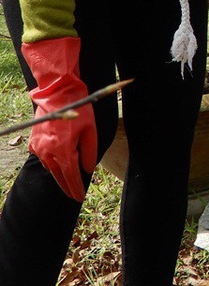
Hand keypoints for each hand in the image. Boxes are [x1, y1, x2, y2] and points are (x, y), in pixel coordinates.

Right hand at [22, 38, 97, 200]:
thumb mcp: (90, 130)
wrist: (57, 94)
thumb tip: (87, 170)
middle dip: (67, 187)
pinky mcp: (33, 143)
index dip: (75, 188)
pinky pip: (44, 158)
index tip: (79, 198)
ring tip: (69, 181)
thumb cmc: (78, 110)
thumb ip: (89, 152)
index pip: (70, 176)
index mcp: (63, 150)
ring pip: (50, 168)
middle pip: (58, 176)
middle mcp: (48, 152)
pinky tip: (59, 163)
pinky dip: (52, 162)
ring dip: (60, 174)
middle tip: (74, 196)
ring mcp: (38, 148)